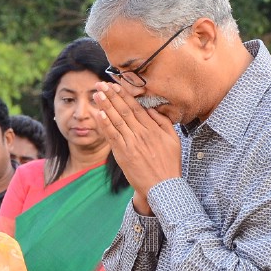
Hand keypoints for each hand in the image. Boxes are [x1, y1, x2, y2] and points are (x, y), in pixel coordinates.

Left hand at [93, 82, 181, 205]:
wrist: (164, 186)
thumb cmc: (169, 164)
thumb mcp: (173, 139)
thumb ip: (163, 122)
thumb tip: (152, 109)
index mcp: (153, 128)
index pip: (136, 107)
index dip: (124, 95)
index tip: (116, 85)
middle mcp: (142, 133)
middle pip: (124, 110)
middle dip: (112, 96)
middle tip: (101, 84)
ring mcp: (132, 143)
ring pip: (117, 120)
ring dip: (105, 106)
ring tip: (96, 94)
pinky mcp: (123, 154)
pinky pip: (112, 136)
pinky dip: (105, 124)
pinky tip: (98, 114)